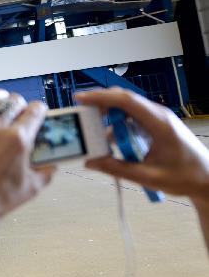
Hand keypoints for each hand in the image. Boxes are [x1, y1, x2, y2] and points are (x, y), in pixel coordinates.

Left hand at [0, 90, 55, 226]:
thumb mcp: (32, 188)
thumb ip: (46, 171)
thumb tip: (52, 163)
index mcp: (18, 140)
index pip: (35, 111)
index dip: (39, 110)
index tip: (38, 112)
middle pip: (13, 101)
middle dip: (20, 104)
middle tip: (20, 110)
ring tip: (1, 100)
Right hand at [77, 88, 208, 206]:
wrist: (207, 179)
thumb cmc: (183, 177)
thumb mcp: (147, 177)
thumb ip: (117, 168)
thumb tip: (91, 162)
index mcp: (159, 124)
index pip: (126, 101)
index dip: (101, 97)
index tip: (80, 99)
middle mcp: (158, 115)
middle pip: (124, 100)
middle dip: (100, 104)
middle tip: (81, 114)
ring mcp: (157, 119)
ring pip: (126, 109)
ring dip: (108, 118)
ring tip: (94, 134)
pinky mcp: (155, 125)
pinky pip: (132, 119)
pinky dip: (118, 126)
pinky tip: (112, 142)